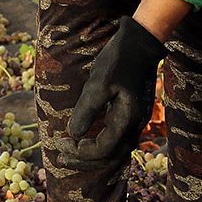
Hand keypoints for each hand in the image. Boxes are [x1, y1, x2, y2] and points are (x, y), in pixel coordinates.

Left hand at [66, 17, 165, 163]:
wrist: (140, 42)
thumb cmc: (118, 60)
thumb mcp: (98, 82)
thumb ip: (87, 110)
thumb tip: (73, 134)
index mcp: (127, 118)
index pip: (104, 149)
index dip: (82, 151)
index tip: (65, 141)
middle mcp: (134, 124)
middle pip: (111, 156)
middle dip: (84, 160)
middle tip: (61, 157)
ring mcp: (135, 119)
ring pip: (115, 149)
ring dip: (92, 154)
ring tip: (70, 152)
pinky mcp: (131, 112)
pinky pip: (116, 138)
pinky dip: (100, 143)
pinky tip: (86, 139)